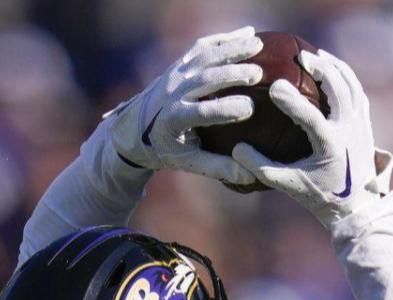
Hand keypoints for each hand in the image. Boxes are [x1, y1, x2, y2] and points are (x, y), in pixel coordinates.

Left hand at [101, 27, 264, 186]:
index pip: (202, 113)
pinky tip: (247, 33)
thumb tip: (252, 174)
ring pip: (205, 57)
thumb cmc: (167, 149)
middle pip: (205, 79)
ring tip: (258, 44)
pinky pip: (202, 47)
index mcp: (174, 120)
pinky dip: (224, 38)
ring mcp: (175, 74)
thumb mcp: (190, 162)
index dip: (225, 110)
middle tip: (258, 73)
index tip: (249, 108)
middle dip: (232, 74)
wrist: (134, 129)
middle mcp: (173, 93)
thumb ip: (219, 167)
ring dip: (232, 49)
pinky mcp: (179, 64)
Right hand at [231, 50, 392, 228]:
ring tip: (317, 56)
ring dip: (336, 67)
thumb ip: (260, 167)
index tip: (274, 85)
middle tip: (301, 57)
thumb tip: (236, 149)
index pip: (310, 117)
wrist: (357, 207)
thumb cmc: (319, 196)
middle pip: (339, 90)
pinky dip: (346, 76)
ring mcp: (360, 126)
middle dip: (321, 69)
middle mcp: (349, 131)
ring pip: (352, 86)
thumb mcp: (288, 185)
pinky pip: (357, 92)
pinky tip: (332, 67)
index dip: (291, 101)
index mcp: (330, 146)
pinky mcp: (365, 124)